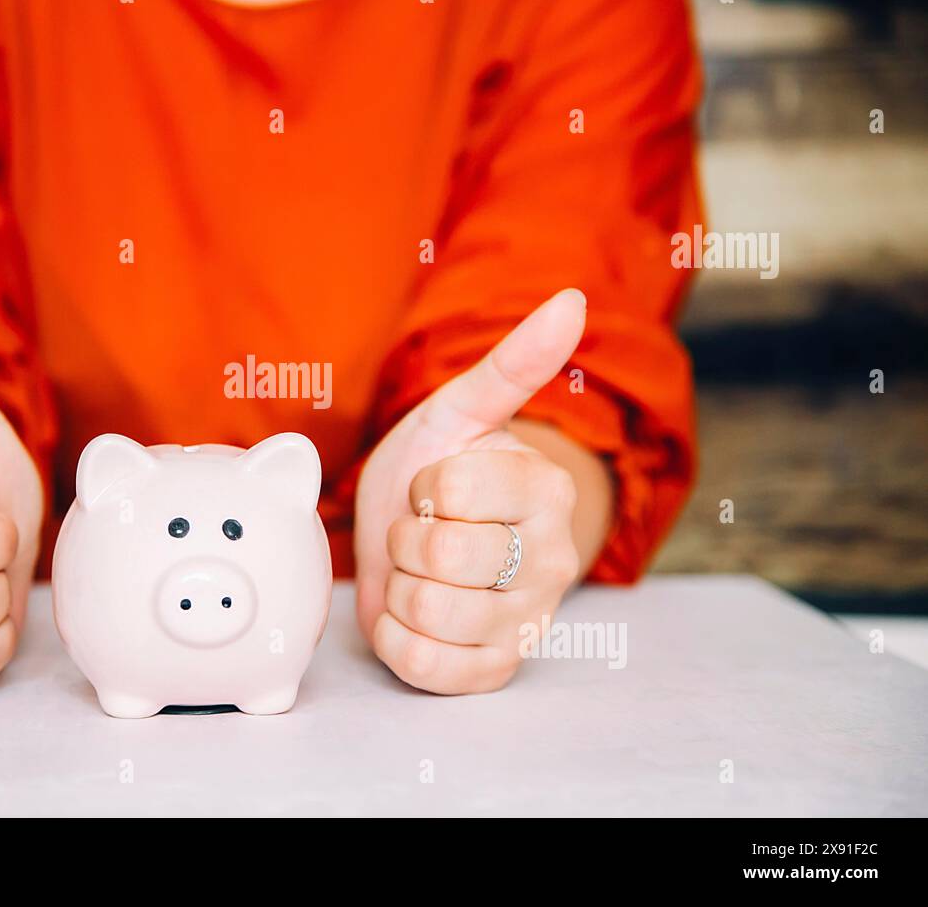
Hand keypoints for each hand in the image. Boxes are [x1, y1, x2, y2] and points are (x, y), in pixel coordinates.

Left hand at [354, 289, 588, 693]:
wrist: (419, 535)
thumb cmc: (437, 469)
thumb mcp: (459, 412)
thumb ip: (513, 363)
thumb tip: (572, 299)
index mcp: (549, 491)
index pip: (449, 491)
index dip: (421, 484)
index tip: (436, 484)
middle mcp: (551, 562)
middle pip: (436, 555)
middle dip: (405, 535)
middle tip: (423, 528)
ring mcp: (524, 622)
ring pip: (426, 611)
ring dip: (399, 584)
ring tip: (420, 568)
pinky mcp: (492, 670)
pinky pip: (423, 664)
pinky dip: (398, 636)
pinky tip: (413, 611)